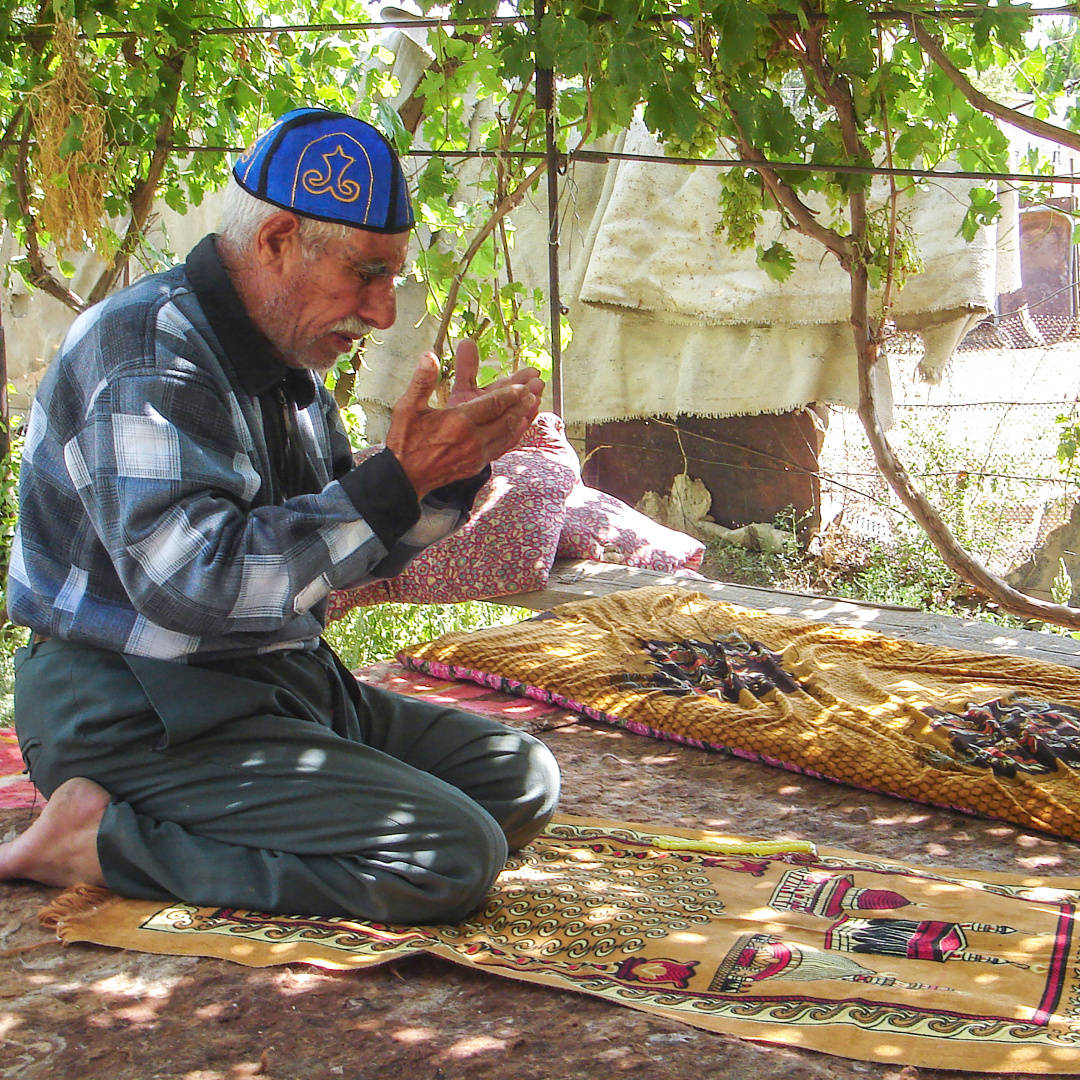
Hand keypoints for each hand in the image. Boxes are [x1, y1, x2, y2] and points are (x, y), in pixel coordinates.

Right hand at [386, 348, 540, 498]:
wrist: (404, 478)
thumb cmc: (405, 440)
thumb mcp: (407, 408)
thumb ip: (421, 381)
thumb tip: (429, 356)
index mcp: (458, 422)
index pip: (493, 404)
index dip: (510, 393)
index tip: (524, 383)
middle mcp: (472, 439)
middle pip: (507, 418)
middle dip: (523, 402)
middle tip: (537, 387)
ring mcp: (477, 455)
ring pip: (508, 434)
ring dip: (523, 417)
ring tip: (536, 403)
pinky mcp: (477, 465)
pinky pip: (503, 447)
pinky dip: (515, 435)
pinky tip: (521, 427)